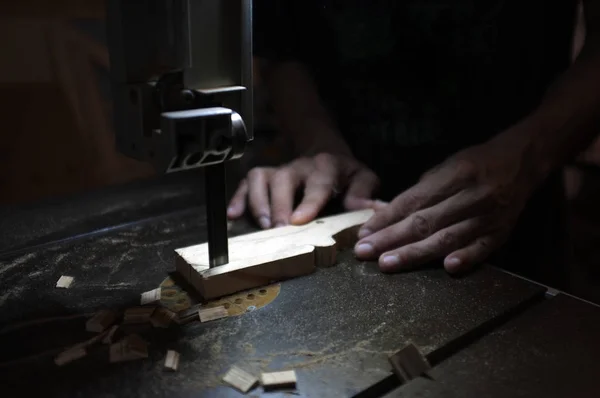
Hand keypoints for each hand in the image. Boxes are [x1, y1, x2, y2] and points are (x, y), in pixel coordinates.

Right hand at [227, 153, 379, 227]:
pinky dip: (238, 198)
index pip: (318, 184)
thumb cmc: (344, 173)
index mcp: (326, 167)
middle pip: (283, 180)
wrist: (324, 152)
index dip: (308, 202)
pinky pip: (247, 182)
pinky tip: (233, 215)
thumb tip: (372, 210)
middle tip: (279, 231)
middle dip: (279, 205)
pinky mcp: (265, 175)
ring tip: (263, 227)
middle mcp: (299, 166)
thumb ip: (365, 194)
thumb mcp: (362, 178)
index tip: (299, 220)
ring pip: (261, 178)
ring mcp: (279, 170)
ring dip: (259, 203)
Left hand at [354, 137, 539, 272]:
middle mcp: (472, 195)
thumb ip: (422, 191)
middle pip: (425, 222)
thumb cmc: (476, 164)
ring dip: (415, 254)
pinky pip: (483, 248)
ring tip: (387, 264)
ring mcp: (489, 215)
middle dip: (391, 239)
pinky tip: (447, 268)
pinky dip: (466, 258)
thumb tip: (389, 216)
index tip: (365, 233)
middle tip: (364, 253)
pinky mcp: (502, 232)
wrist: (522, 162)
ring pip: (447, 238)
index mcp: (456, 174)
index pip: (414, 200)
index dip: (387, 218)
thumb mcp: (447, 166)